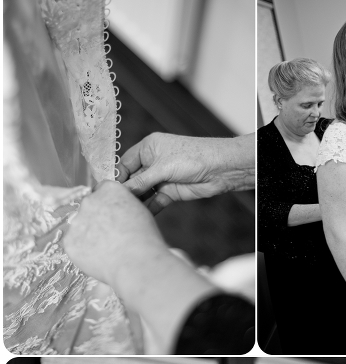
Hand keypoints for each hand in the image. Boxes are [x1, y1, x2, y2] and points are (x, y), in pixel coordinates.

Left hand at [63, 181, 169, 288]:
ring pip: (80, 227)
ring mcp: (76, 221)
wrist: (137, 263)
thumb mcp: (142, 213)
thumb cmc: (147, 239)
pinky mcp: (69, 242)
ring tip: (108, 250)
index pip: (103, 190)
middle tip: (111, 235)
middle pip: (89, 207)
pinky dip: (84, 252)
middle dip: (97, 218)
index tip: (115, 215)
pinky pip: (74, 245)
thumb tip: (119, 213)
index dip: (109, 204)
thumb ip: (125, 206)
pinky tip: (100, 259)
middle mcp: (89, 201)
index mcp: (110, 190)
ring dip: (89, 235)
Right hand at [118, 133, 252, 214]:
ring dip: (136, 202)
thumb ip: (141, 181)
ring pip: (143, 192)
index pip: (125, 163)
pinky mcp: (171, 192)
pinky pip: (155, 201)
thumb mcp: (162, 168)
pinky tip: (140, 216)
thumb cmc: (192, 158)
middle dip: (126, 192)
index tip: (106, 190)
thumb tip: (121, 191)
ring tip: (125, 212)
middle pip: (133, 179)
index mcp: (148, 148)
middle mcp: (153, 163)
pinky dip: (149, 208)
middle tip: (113, 205)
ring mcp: (162, 178)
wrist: (220, 169)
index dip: (117, 176)